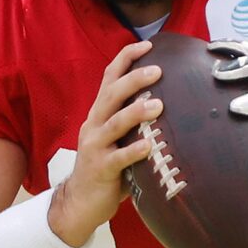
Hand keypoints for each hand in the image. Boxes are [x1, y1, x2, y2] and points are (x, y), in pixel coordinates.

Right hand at [50, 41, 162, 247]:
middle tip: (158, 70)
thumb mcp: (117, 139)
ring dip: (136, 113)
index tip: (147, 45)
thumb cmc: (106, 168)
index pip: (109, 78)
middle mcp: (94, 125)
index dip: (125, 59)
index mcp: (99, 114)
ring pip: (114, 123)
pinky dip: (134, 151)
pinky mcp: (100, 169)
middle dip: (133, 79)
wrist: (79, 202)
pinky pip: (118, 158)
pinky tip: (149, 146)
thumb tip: (168, 103)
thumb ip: (134, 123)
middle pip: (111, 95)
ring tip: (158, 105)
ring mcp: (95, 147)